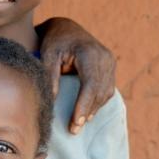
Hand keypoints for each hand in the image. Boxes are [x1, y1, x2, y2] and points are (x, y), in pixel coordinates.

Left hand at [38, 17, 115, 133]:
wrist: (67, 28)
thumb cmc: (55, 41)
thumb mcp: (48, 54)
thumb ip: (50, 76)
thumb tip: (52, 101)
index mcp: (90, 53)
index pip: (90, 84)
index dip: (84, 105)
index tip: (76, 123)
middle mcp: (105, 57)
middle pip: (100, 91)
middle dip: (87, 112)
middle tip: (73, 130)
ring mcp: (111, 62)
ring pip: (106, 93)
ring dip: (93, 109)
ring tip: (78, 124)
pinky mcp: (111, 67)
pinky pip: (107, 89)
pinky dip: (97, 102)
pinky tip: (86, 113)